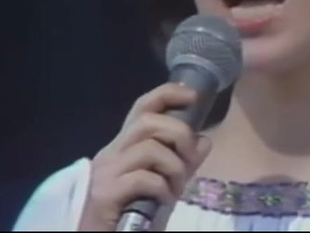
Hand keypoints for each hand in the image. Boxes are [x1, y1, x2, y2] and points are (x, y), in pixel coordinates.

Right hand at [79, 82, 212, 230]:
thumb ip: (182, 164)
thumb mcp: (163, 186)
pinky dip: (162, 189)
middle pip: (147, 122)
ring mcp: (105, 173)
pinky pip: (143, 178)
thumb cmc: (131, 216)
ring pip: (149, 148)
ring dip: (174, 167)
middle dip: (179, 134)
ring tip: (175, 190)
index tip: (192, 95)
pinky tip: (163, 203)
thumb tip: (205, 139)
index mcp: (122, 148)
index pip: (142, 107)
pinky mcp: (104, 194)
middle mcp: (110, 154)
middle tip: (190, 159)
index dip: (167, 94)